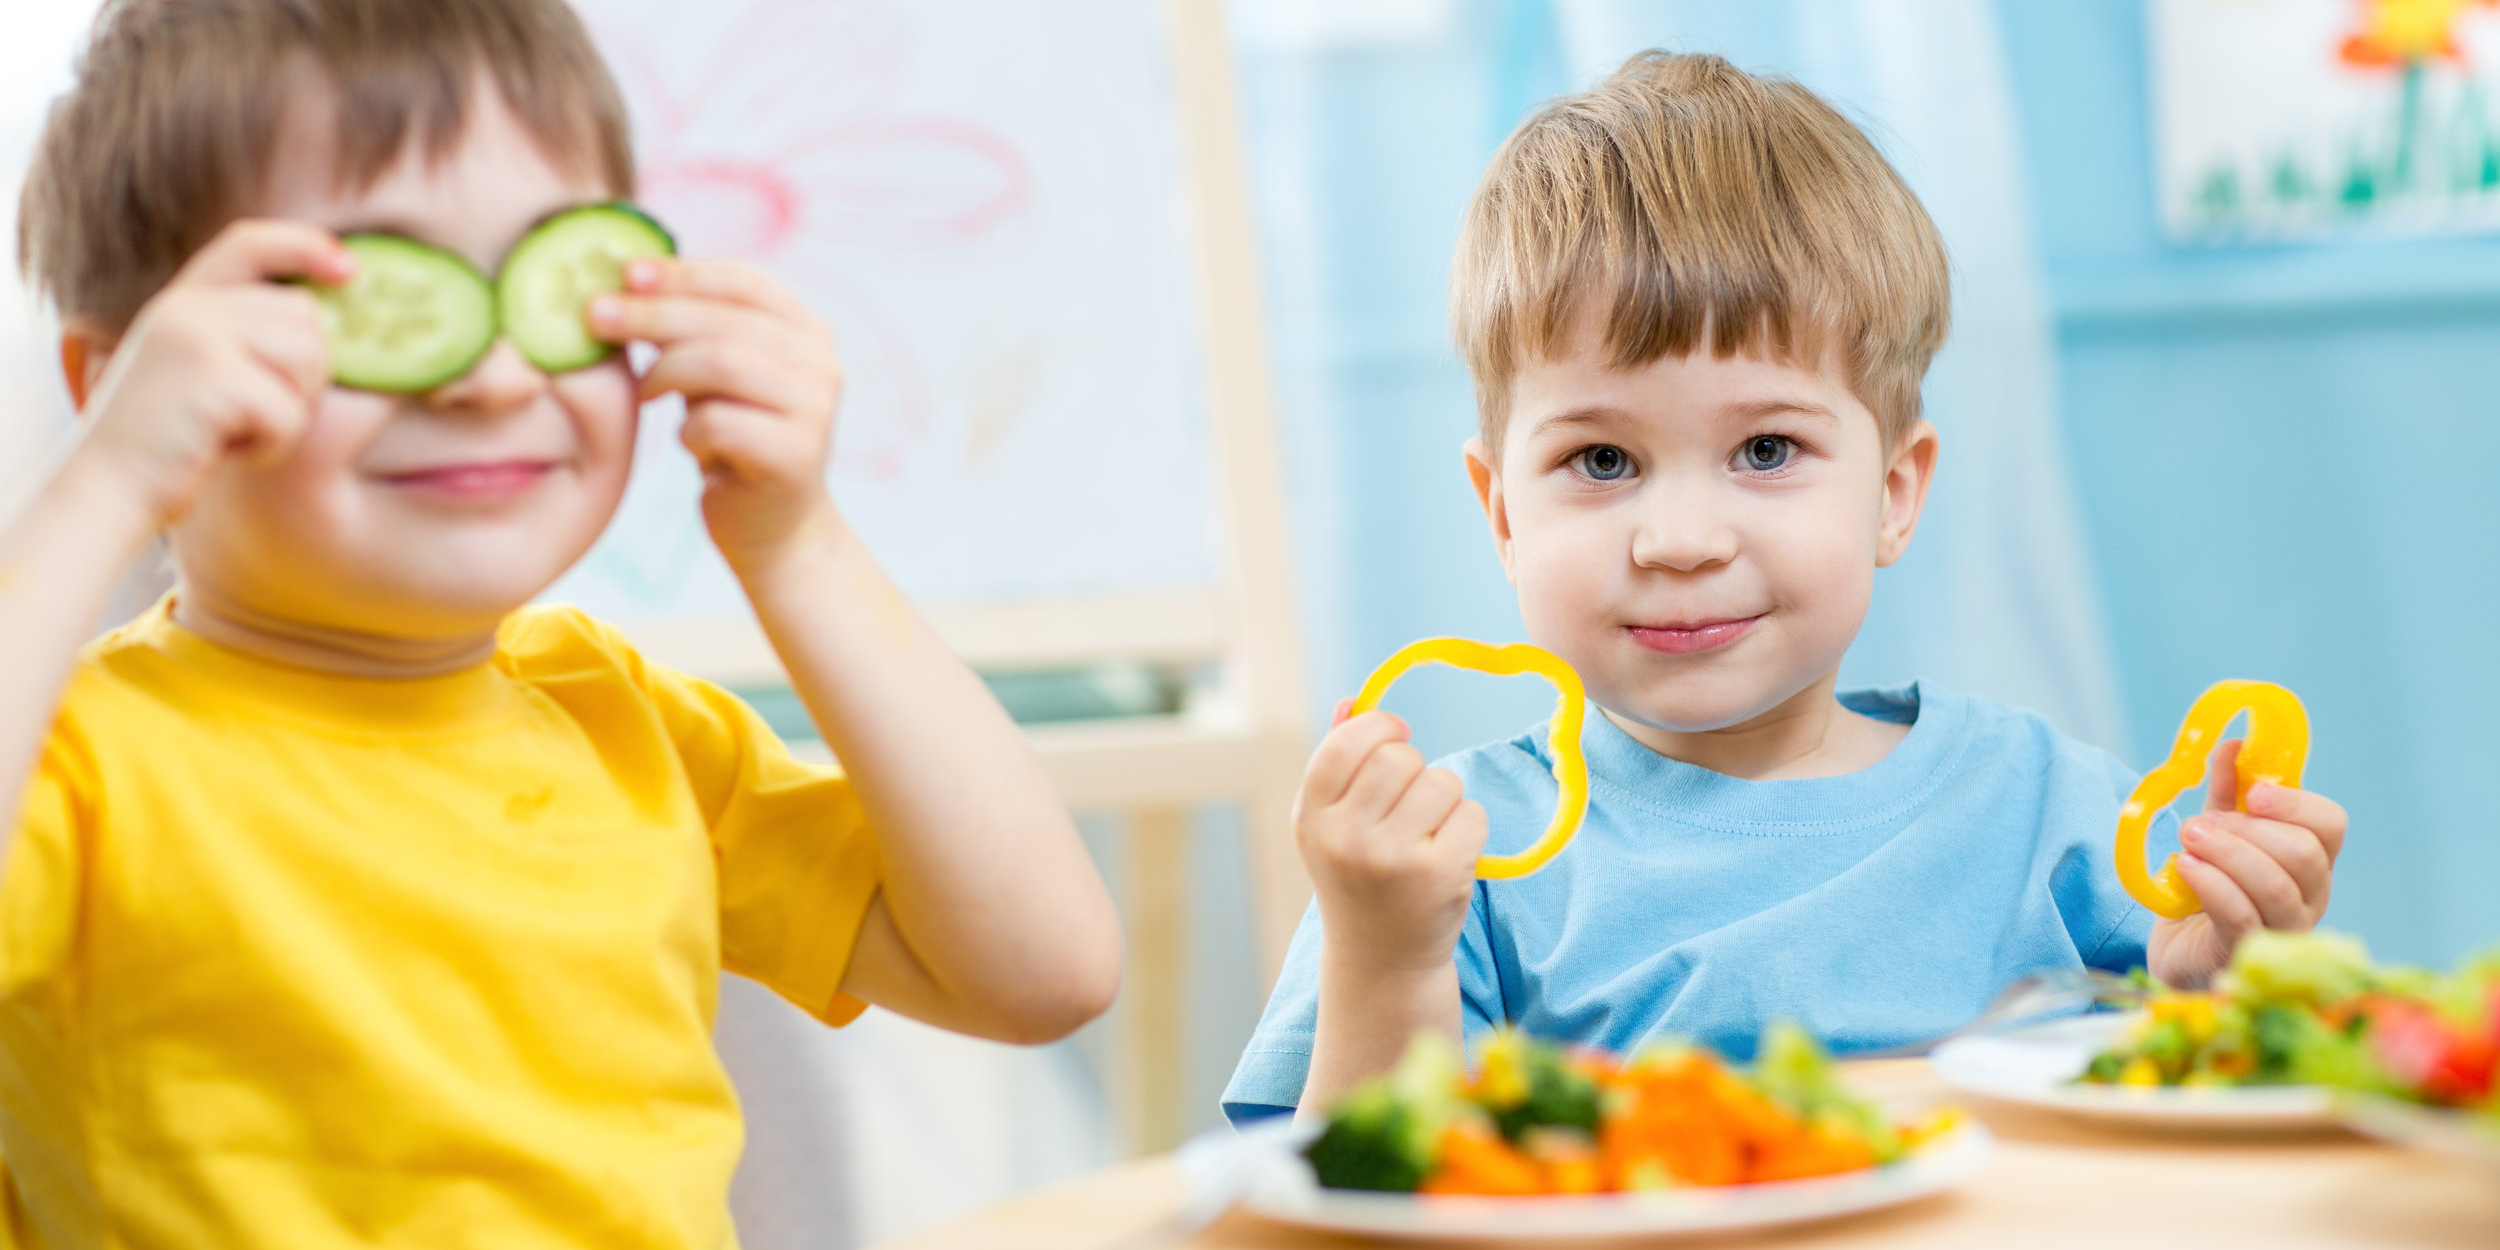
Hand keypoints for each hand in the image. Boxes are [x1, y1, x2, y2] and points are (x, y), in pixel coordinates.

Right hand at [71, 219, 345, 529]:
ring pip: (308, 360)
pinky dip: (273, 443)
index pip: (250, 242)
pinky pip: (290, 411)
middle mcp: (187, 308)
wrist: (106, 489)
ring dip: (291, 410)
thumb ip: (244, 335)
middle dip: (306, 373)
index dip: (305, 246)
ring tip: (238, 429)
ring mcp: (197, 337)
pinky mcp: (213, 378)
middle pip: (305, 316)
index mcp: (183, 300)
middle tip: (255, 412)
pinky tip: (229, 450)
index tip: (349, 268)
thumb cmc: (169, 442)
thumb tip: (329, 323)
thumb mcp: (198, 369)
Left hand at [590, 258, 842, 570]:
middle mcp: (821, 363)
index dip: (683, 273)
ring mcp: (814, 409)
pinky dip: (688, 430)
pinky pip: (718, 423)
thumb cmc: (734, 436)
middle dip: (653, 314)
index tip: (625, 272)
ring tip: (643, 392)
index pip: (745, 281)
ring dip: (665, 373)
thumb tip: (624, 279)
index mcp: (807, 330)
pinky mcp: (796, 455)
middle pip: (725, 321)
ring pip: (721, 363)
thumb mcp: (717, 372)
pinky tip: (688, 442)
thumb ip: (694, 327)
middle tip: (595, 316)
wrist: (773, 526)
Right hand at [1296, 699, 1487, 976]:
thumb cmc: (1357, 878)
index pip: (1344, 744)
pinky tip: (1449, 854)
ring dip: (1445, 798)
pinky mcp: (1439, 875)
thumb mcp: (1330, 824)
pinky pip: (1472, 814)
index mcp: (1312, 818)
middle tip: (1412, 799)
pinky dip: (1469, 827)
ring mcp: (1393, 859)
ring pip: (1441, 782)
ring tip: (1428, 832)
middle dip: (1415, 766)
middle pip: (1399, 758)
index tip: (1396, 734)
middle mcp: (1345, 839)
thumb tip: (1353, 701)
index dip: (1378, 726)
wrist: (1381, 960)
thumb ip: (1336, 761)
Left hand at [2148, 738, 2347, 987]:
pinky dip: (2211, 884)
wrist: (2180, 950)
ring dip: (2226, 853)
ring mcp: (2283, 928)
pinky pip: (2240, 915)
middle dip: (2248, 830)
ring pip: (2275, 885)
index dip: (2295, 803)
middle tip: (2199, 823)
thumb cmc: (2209, 889)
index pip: (2330, 825)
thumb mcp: (2218, 832)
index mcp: (2310, 860)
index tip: (2254, 792)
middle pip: (2305, 854)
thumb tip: (2232, 745)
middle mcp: (2309, 896)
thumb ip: (2227, 792)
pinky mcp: (2246, 952)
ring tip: (2187, 840)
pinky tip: (2185, 869)